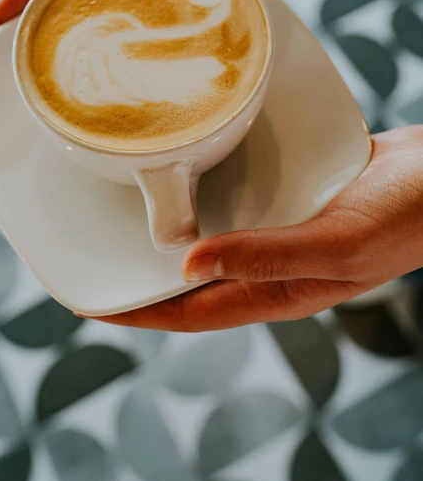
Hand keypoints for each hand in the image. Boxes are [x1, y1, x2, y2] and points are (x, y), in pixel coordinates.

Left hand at [95, 127, 422, 330]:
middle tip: (91, 251)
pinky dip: (204, 192)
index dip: (138, 311)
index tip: (89, 301)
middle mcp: (269, 263)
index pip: (190, 312)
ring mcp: (278, 229)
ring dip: (168, 230)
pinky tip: (184, 168)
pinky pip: (235, 200)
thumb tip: (187, 268)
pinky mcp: (288, 195)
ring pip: (209, 236)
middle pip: (190, 278)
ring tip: (122, 209)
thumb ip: (267, 255)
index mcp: (277, 290)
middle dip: (142, 273)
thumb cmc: (404, 217)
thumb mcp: (337, 243)